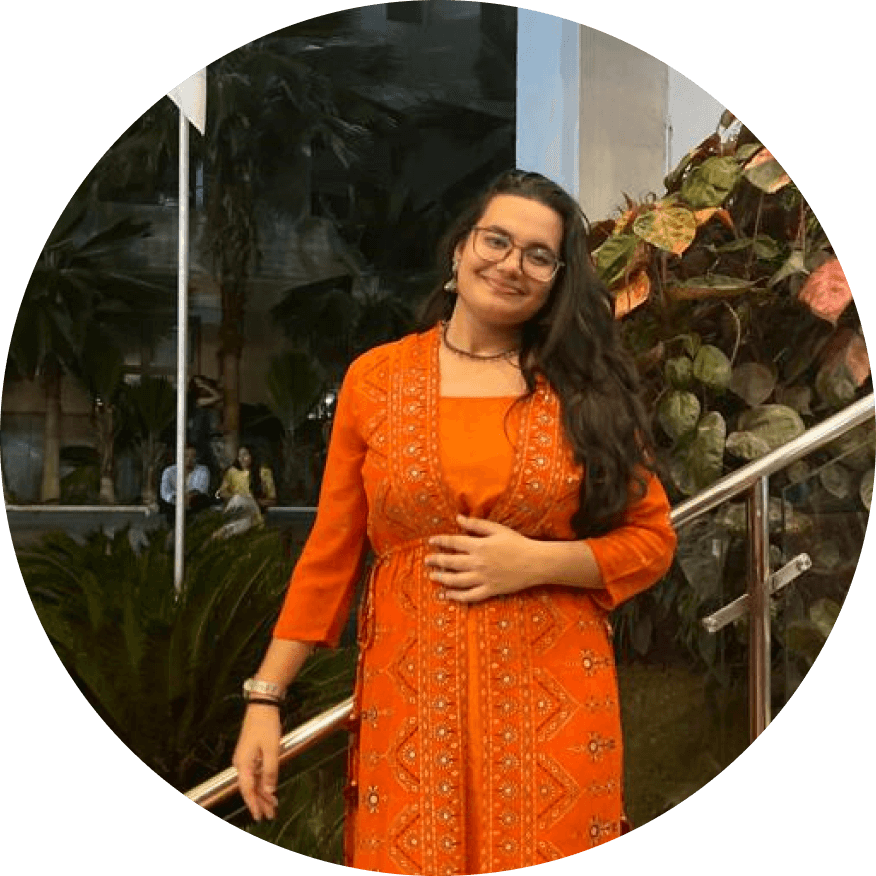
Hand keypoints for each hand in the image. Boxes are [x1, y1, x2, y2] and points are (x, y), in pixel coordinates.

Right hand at [232, 704, 281, 820]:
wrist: (262, 705)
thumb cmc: (266, 725)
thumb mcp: (272, 749)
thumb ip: (270, 771)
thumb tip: (269, 790)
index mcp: (243, 764)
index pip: (247, 790)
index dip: (254, 804)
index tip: (260, 816)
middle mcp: (241, 763)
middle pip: (250, 788)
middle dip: (260, 802)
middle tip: (270, 814)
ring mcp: (245, 758)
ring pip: (253, 781)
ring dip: (262, 793)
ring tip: (272, 805)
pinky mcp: (251, 753)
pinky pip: (256, 772)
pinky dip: (263, 781)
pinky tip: (270, 789)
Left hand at [425, 515, 544, 602]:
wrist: (535, 562)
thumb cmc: (517, 542)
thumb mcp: (497, 529)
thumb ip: (476, 524)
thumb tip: (458, 518)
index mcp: (479, 546)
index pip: (453, 543)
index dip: (440, 542)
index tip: (431, 542)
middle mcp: (478, 563)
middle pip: (451, 562)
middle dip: (437, 561)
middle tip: (426, 561)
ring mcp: (483, 578)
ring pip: (456, 580)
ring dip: (442, 578)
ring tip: (432, 576)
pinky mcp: (490, 590)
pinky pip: (469, 596)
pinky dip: (456, 597)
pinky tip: (447, 595)